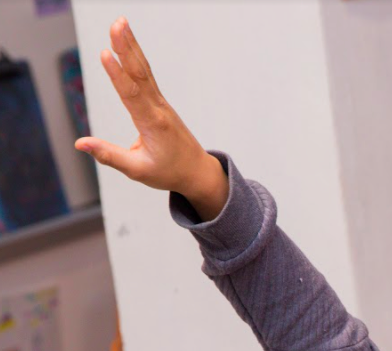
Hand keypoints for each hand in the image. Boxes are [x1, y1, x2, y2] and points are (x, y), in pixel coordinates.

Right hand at [76, 17, 227, 220]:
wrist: (197, 172)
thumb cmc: (170, 173)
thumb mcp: (138, 170)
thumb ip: (109, 155)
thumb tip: (80, 144)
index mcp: (152, 124)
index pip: (131, 95)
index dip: (117, 74)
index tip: (106, 54)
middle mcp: (158, 109)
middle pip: (140, 74)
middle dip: (126, 48)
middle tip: (117, 25)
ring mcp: (161, 104)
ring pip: (144, 71)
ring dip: (131, 46)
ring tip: (120, 23)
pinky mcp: (159, 102)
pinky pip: (146, 76)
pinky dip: (136, 57)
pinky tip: (128, 42)